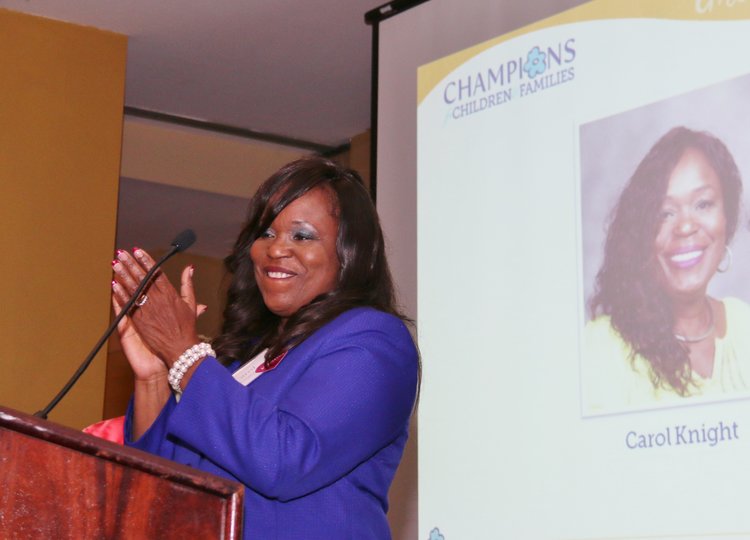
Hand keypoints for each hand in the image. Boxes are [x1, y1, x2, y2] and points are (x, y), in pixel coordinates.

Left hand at [111, 248, 201, 365]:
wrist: (179, 349)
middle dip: (130, 263)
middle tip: (122, 253)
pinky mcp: (138, 319)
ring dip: (122, 274)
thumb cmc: (186, 327)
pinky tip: (114, 284)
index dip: (145, 260)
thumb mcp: (191, 304)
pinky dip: (120, 293)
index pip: (155, 272)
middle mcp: (157, 298)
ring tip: (115, 263)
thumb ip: (188, 284)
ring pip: (132, 287)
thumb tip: (189, 268)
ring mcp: (146, 308)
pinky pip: (127, 303)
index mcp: (170, 293)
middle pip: (141, 277)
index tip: (137, 250)